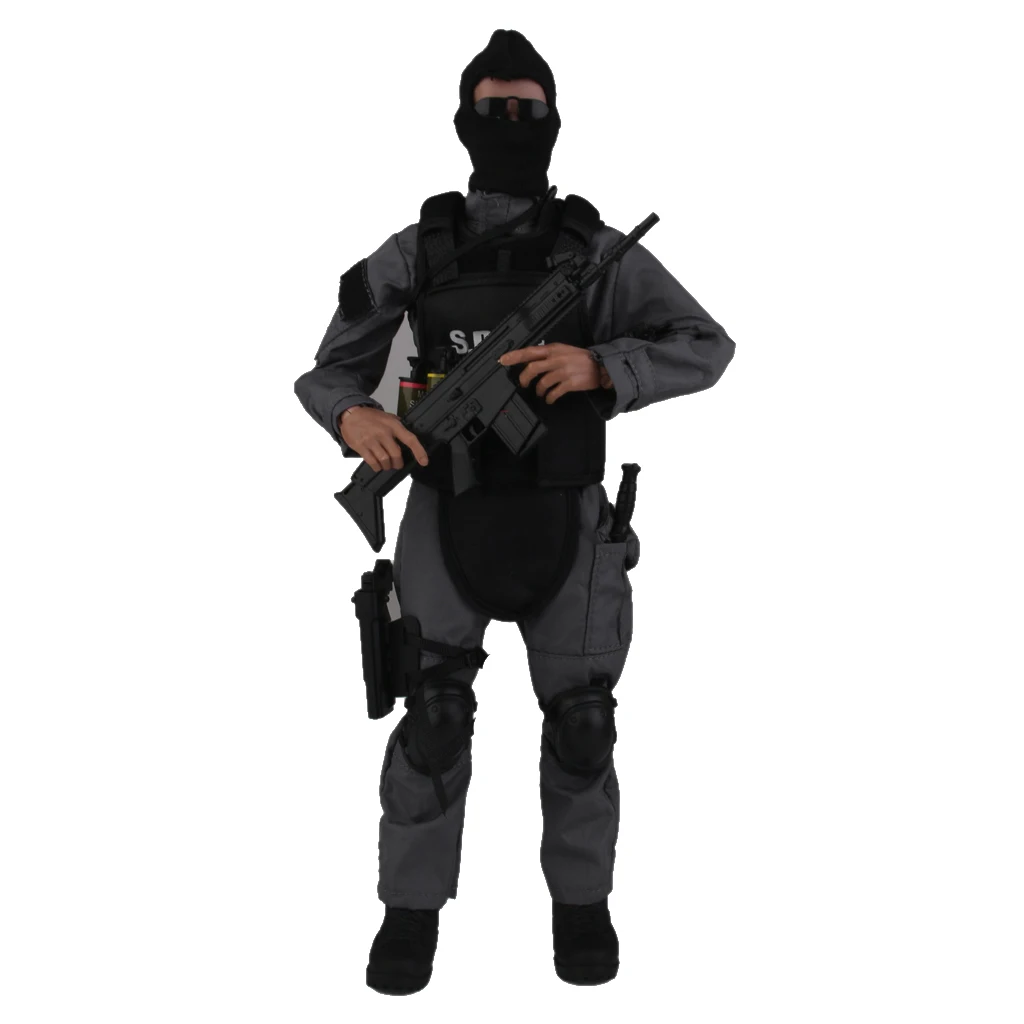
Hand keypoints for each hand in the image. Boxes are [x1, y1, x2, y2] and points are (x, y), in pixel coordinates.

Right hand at [338, 406, 428, 471]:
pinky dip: (377, 467)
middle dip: (398, 463)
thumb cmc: (370, 417)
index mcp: (393, 425)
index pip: (410, 439)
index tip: (424, 461)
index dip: (419, 451)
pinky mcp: (361, 447)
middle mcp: (383, 433)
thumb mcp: (388, 417)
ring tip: (387, 465)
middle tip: (397, 464)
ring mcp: (371, 440)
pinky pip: (372, 462)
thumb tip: (409, 439)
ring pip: (385, 460)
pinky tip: (378, 465)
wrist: (351, 414)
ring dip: (387, 466)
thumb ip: (398, 427)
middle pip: (396, 455)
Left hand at [498, 343, 613, 403]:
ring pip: (542, 382)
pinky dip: (549, 397)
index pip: (530, 351)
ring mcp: (564, 371)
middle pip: (532, 368)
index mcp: (554, 349)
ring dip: (538, 390)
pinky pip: (554, 392)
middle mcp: (557, 359)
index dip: (514, 356)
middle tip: (523, 384)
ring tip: (540, 393)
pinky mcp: (570, 383)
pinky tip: (549, 398)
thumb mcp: (563, 350)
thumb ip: (547, 355)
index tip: (503, 360)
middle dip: (524, 378)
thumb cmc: (581, 359)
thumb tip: (530, 361)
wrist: (601, 366)